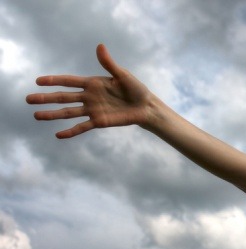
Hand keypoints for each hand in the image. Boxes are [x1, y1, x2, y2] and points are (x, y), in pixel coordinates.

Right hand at [26, 44, 152, 138]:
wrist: (145, 107)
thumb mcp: (122, 75)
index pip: (69, 81)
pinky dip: (71, 131)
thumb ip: (109, 64)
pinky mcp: (99, 122)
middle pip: (63, 97)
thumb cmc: (135, 89)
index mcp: (92, 83)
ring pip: (68, 112)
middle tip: (28, 99)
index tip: (38, 81)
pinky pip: (82, 127)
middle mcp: (89, 97)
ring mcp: (92, 110)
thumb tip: (100, 46)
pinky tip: (58, 135)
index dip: (54, 81)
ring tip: (37, 115)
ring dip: (52, 114)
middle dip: (46, 98)